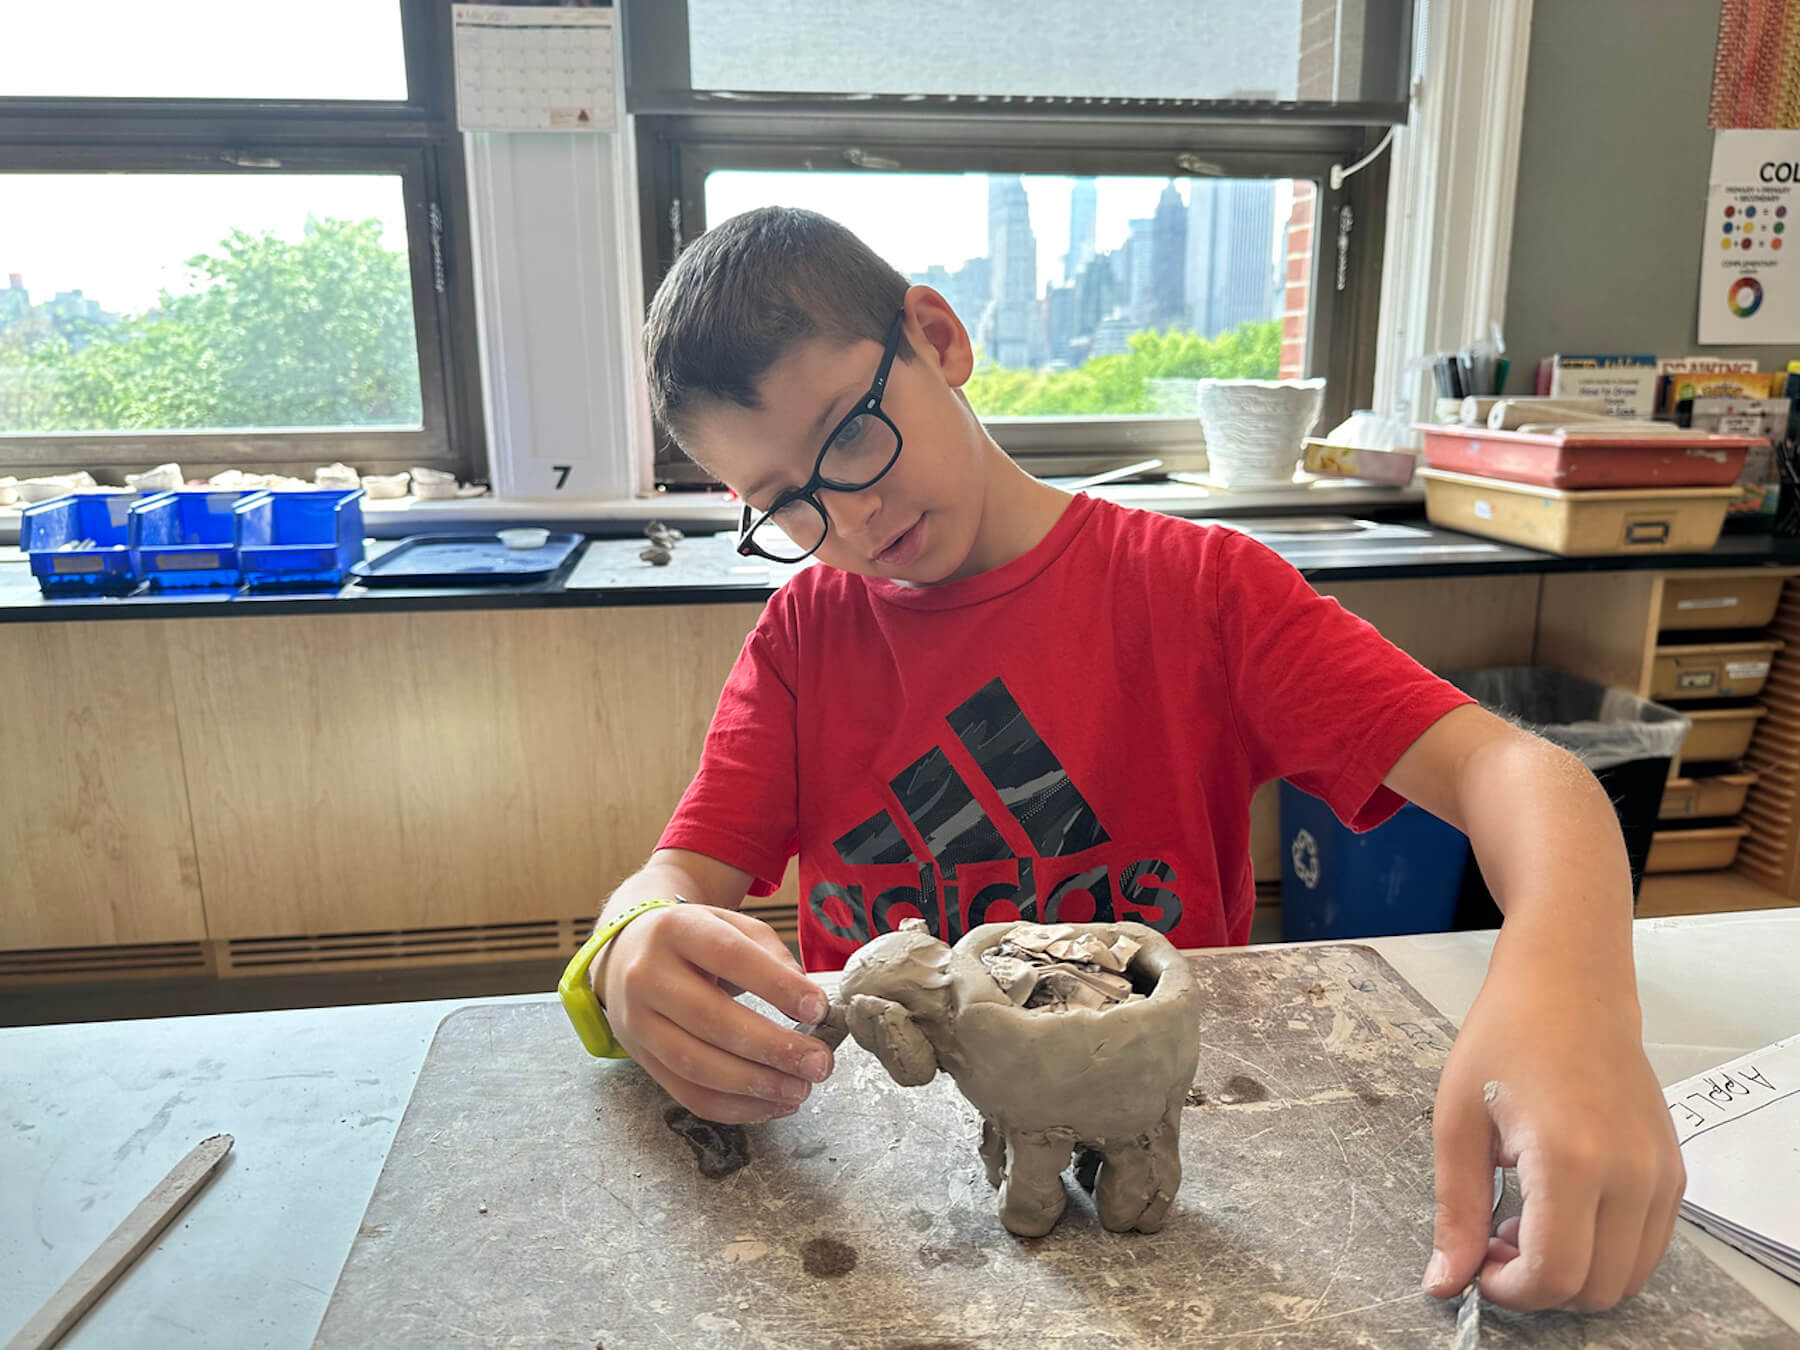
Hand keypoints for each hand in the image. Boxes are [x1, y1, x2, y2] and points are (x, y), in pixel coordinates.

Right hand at [598, 903, 834, 1124]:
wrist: (626, 955)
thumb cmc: (694, 941)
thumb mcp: (731, 926)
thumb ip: (772, 956)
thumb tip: (809, 1004)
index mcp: (676, 929)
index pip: (730, 956)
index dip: (776, 985)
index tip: (818, 1009)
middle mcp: (648, 975)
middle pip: (711, 1019)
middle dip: (772, 1048)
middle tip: (818, 1063)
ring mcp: (638, 1021)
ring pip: (697, 1065)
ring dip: (755, 1086)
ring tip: (799, 1090)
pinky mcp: (641, 1058)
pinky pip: (688, 1094)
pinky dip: (734, 1108)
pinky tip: (771, 1104)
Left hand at [1424, 972, 1684, 1310]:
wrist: (1569, 986)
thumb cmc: (1506, 1038)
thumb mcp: (1458, 1122)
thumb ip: (1456, 1211)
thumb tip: (1445, 1282)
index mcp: (1571, 1160)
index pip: (1555, 1273)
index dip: (1511, 1290)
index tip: (1478, 1267)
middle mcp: (1631, 1175)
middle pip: (1597, 1288)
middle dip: (1539, 1286)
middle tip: (1494, 1242)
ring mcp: (1661, 1175)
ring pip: (1627, 1276)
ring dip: (1574, 1272)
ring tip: (1525, 1222)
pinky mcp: (1673, 1171)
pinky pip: (1646, 1246)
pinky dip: (1604, 1250)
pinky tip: (1560, 1209)